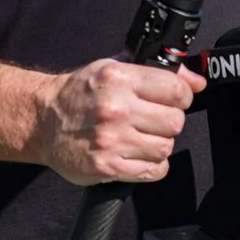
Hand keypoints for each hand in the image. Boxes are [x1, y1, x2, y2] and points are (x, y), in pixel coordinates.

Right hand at [34, 58, 205, 185]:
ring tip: (142, 138)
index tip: (174, 100)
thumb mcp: (114, 68)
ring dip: (159, 144)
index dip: (181, 96)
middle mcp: (116, 108)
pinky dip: (152, 165)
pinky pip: (153, 171)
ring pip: (166, 147)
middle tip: (154, 120)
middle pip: (174, 121)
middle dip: (169, 121)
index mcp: (119, 79)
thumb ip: (156, 71)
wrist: (42, 121)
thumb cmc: (80, 93)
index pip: (176, 90)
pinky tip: (138, 155)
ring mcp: (112, 140)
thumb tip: (197, 81)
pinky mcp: (107, 167)